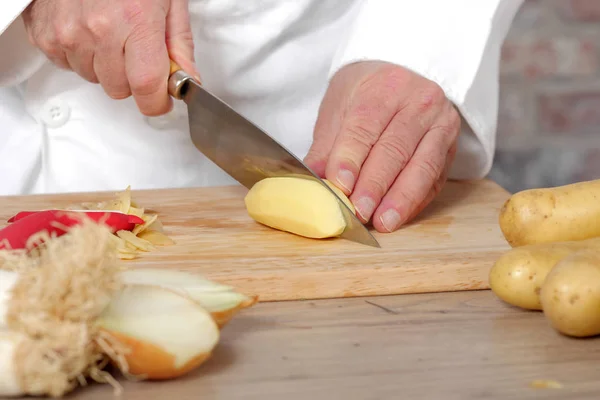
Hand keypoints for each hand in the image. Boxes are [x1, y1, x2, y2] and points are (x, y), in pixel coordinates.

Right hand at [22, 0, 199, 115]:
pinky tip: (88, 30)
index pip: (147, 86)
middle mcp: (99, 29)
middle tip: (134, 50)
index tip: (162, 101)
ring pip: (94, 79)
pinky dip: (81, 55)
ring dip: (105, 66)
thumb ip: (180, 46)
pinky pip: (68, 66)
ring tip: (109, 33)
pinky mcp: (45, 35)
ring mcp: (68, 33)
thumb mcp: (169, 1)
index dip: (157, 102)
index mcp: (136, 21)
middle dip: (132, 79)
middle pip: (119, 89)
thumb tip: (186, 81)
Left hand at [304, 61, 459, 232]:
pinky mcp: (449, 146)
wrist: (403, 74)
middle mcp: (418, 101)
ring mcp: (440, 123)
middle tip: (358, 211)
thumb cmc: (365, 95)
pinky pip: (434, 178)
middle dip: (375, 185)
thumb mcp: (338, 108)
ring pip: (422, 166)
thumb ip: (325, 146)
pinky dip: (416, 201)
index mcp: (385, 86)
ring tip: (383, 222)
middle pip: (395, 148)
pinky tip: (399, 216)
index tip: (339, 186)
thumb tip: (312, 181)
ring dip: (400, 199)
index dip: (351, 159)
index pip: (365, 126)